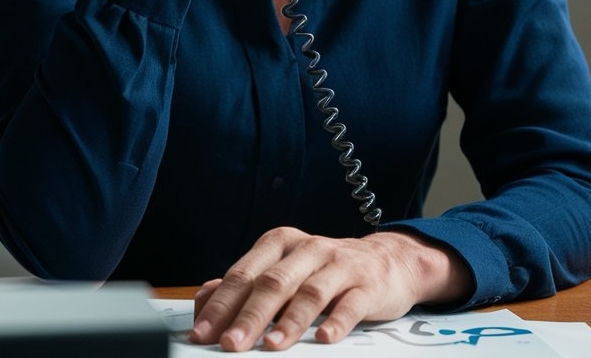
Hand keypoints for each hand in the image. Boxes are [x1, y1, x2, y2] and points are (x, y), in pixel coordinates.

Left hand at [189, 226, 471, 351]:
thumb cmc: (326, 270)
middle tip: (229, 344)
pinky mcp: (367, 283)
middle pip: (274, 282)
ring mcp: (339, 264)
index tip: (202, 332)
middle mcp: (308, 249)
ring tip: (271, 346)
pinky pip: (351, 303)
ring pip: (310, 291)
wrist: (388, 260)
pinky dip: (337, 320)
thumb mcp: (285, 269)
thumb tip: (203, 298)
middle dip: (249, 315)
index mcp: (281, 243)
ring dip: (289, 321)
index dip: (221, 304)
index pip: (245, 274)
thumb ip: (246, 283)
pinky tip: (324, 338)